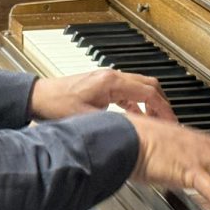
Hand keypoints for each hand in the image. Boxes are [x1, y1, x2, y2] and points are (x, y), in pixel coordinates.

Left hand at [30, 69, 176, 121]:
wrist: (38, 97)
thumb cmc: (55, 105)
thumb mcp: (87, 120)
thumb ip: (113, 124)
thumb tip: (134, 134)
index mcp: (112, 82)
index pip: (149, 93)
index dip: (164, 109)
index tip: (171, 122)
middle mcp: (112, 76)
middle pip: (149, 85)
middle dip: (162, 104)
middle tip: (170, 121)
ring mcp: (107, 78)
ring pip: (139, 86)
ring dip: (150, 103)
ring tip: (156, 121)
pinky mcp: (102, 84)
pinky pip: (128, 91)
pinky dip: (137, 103)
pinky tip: (135, 117)